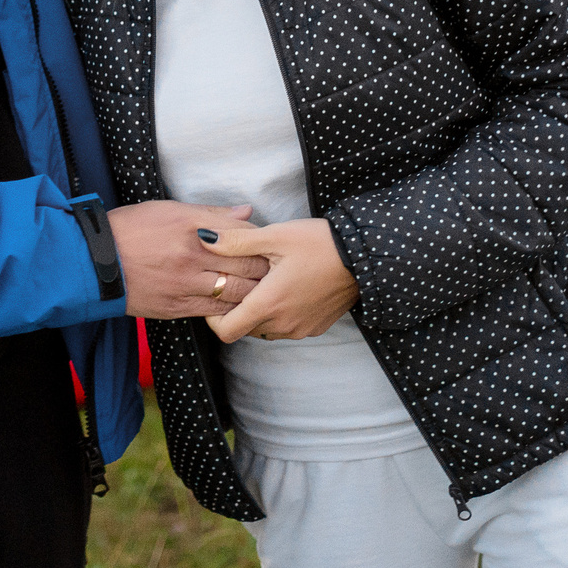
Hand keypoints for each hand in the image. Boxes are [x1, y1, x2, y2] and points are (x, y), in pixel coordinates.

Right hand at [109, 201, 270, 319]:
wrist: (97, 262)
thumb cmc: (132, 229)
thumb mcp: (170, 209)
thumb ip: (212, 213)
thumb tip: (246, 212)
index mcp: (193, 228)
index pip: (244, 237)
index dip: (263, 242)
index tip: (271, 245)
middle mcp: (192, 258)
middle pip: (246, 267)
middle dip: (266, 270)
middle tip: (277, 270)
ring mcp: (186, 286)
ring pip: (236, 293)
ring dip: (255, 292)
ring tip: (265, 289)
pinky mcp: (177, 309)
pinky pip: (216, 312)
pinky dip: (233, 309)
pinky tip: (241, 306)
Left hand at [204, 218, 359, 342]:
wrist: (363, 255)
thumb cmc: (319, 243)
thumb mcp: (275, 236)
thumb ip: (236, 241)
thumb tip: (204, 239)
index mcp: (268, 304)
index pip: (226, 331)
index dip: (213, 318)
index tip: (217, 295)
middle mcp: (283, 324)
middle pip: (244, 329)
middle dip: (236, 310)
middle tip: (240, 282)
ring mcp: (301, 329)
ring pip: (265, 330)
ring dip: (259, 313)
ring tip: (265, 282)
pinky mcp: (315, 327)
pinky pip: (286, 328)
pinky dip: (279, 314)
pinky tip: (286, 288)